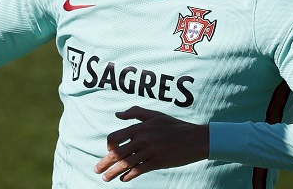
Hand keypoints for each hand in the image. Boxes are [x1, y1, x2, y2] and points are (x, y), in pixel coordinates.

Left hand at [94, 106, 208, 181]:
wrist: (195, 139)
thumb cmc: (174, 126)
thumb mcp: (155, 115)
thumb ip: (135, 113)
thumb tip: (117, 115)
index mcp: (140, 127)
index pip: (115, 138)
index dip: (109, 146)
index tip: (110, 152)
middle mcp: (142, 138)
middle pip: (117, 153)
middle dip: (105, 163)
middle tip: (97, 170)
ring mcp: (150, 151)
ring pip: (125, 163)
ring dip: (113, 172)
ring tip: (106, 178)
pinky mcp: (158, 162)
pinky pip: (138, 170)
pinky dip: (128, 176)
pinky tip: (123, 179)